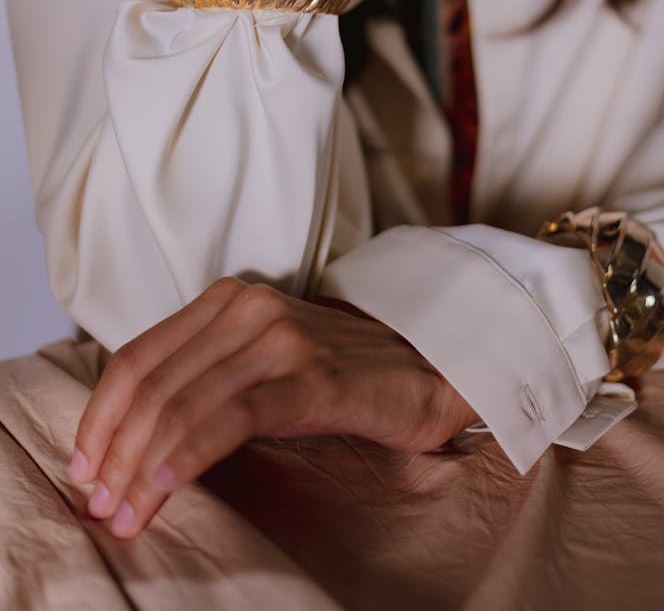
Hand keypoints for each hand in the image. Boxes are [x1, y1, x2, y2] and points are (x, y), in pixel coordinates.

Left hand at [70, 278, 477, 538]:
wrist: (426, 369)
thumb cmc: (340, 373)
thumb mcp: (262, 360)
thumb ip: (206, 374)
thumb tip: (133, 433)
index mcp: (227, 301)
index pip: (138, 355)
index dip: (101, 414)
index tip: (86, 463)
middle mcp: (247, 309)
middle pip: (152, 382)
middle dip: (114, 449)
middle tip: (101, 503)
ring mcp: (280, 340)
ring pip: (183, 404)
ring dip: (142, 466)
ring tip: (127, 512)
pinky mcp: (311, 377)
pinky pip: (231, 418)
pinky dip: (187, 456)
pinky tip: (167, 486)